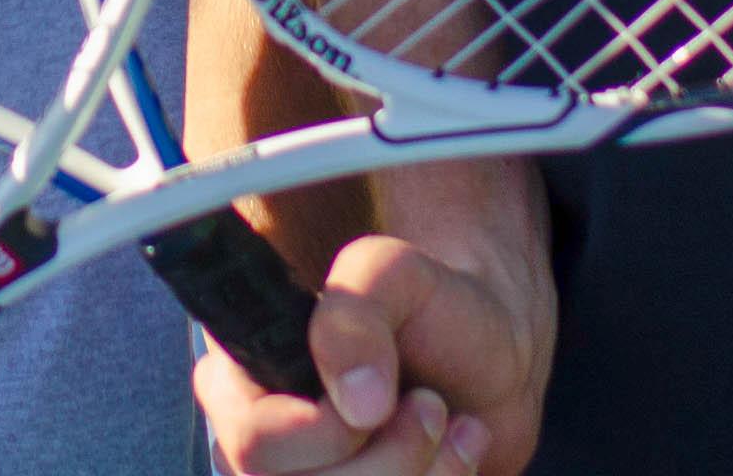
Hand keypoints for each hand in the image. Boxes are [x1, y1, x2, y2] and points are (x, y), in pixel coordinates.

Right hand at [195, 233, 540, 475]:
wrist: (491, 357)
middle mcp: (260, 446)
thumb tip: (357, 405)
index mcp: (242, 381)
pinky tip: (457, 453)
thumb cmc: (428, 309)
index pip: (250, 444)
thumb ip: (354, 315)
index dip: (319, 436)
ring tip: (449, 424)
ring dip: (420, 474)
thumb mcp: (391, 276)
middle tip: (427, 404)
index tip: (375, 405)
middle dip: (388, 457)